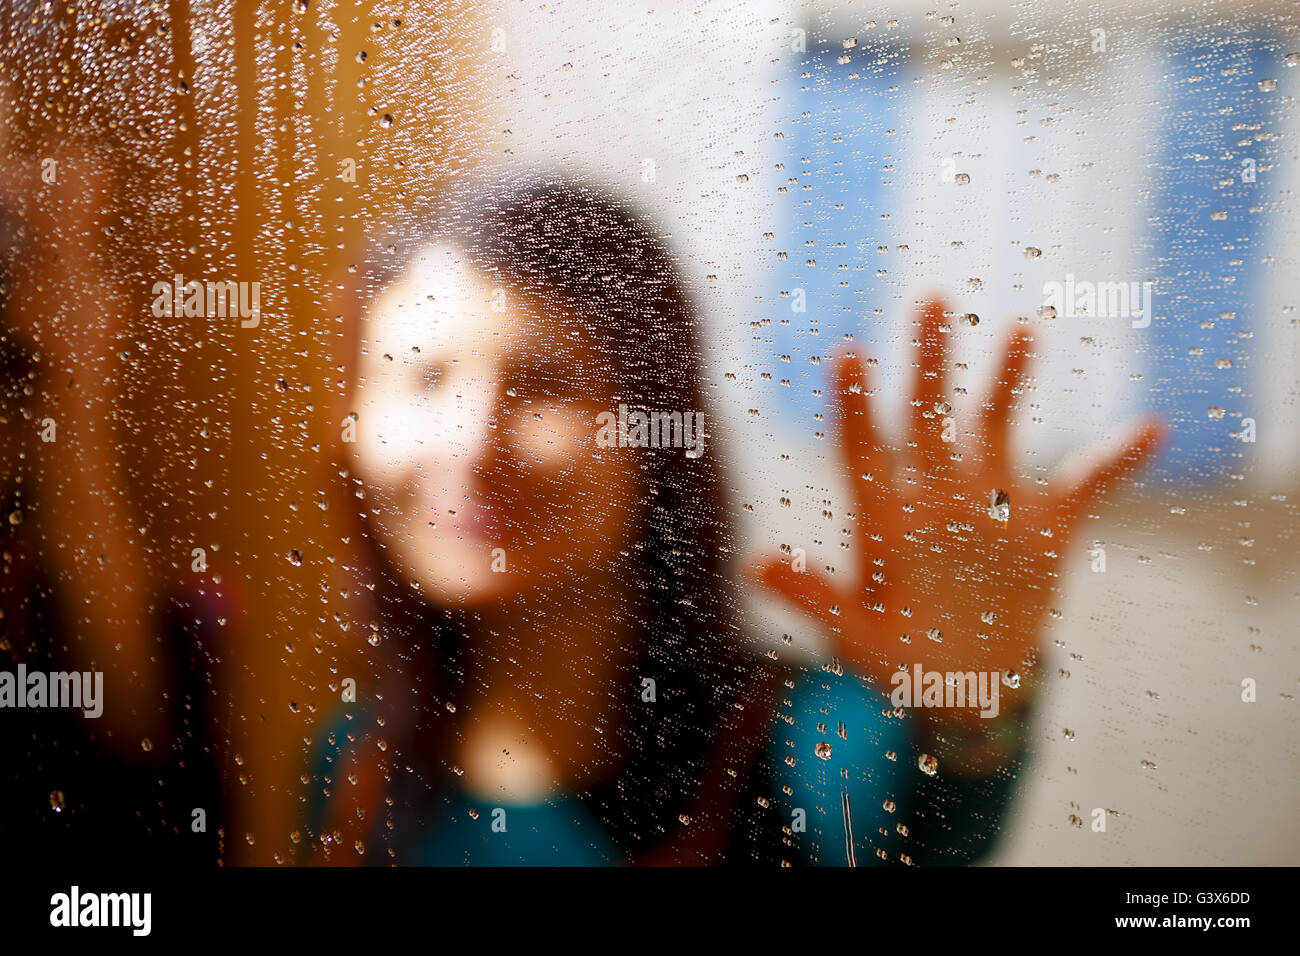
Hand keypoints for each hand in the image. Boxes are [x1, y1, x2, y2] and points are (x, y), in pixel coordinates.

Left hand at [756, 297, 1162, 729]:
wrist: (966, 678)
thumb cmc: (898, 653)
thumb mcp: (853, 633)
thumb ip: (812, 597)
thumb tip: (755, 565)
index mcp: (886, 515)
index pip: (865, 447)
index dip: (856, 404)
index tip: (846, 353)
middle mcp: (936, 492)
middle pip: (927, 414)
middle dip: (928, 360)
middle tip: (929, 299)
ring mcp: (990, 501)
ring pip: (997, 424)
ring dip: (1007, 380)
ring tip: (1021, 330)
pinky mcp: (1043, 524)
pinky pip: (1086, 482)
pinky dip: (1117, 459)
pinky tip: (1150, 431)